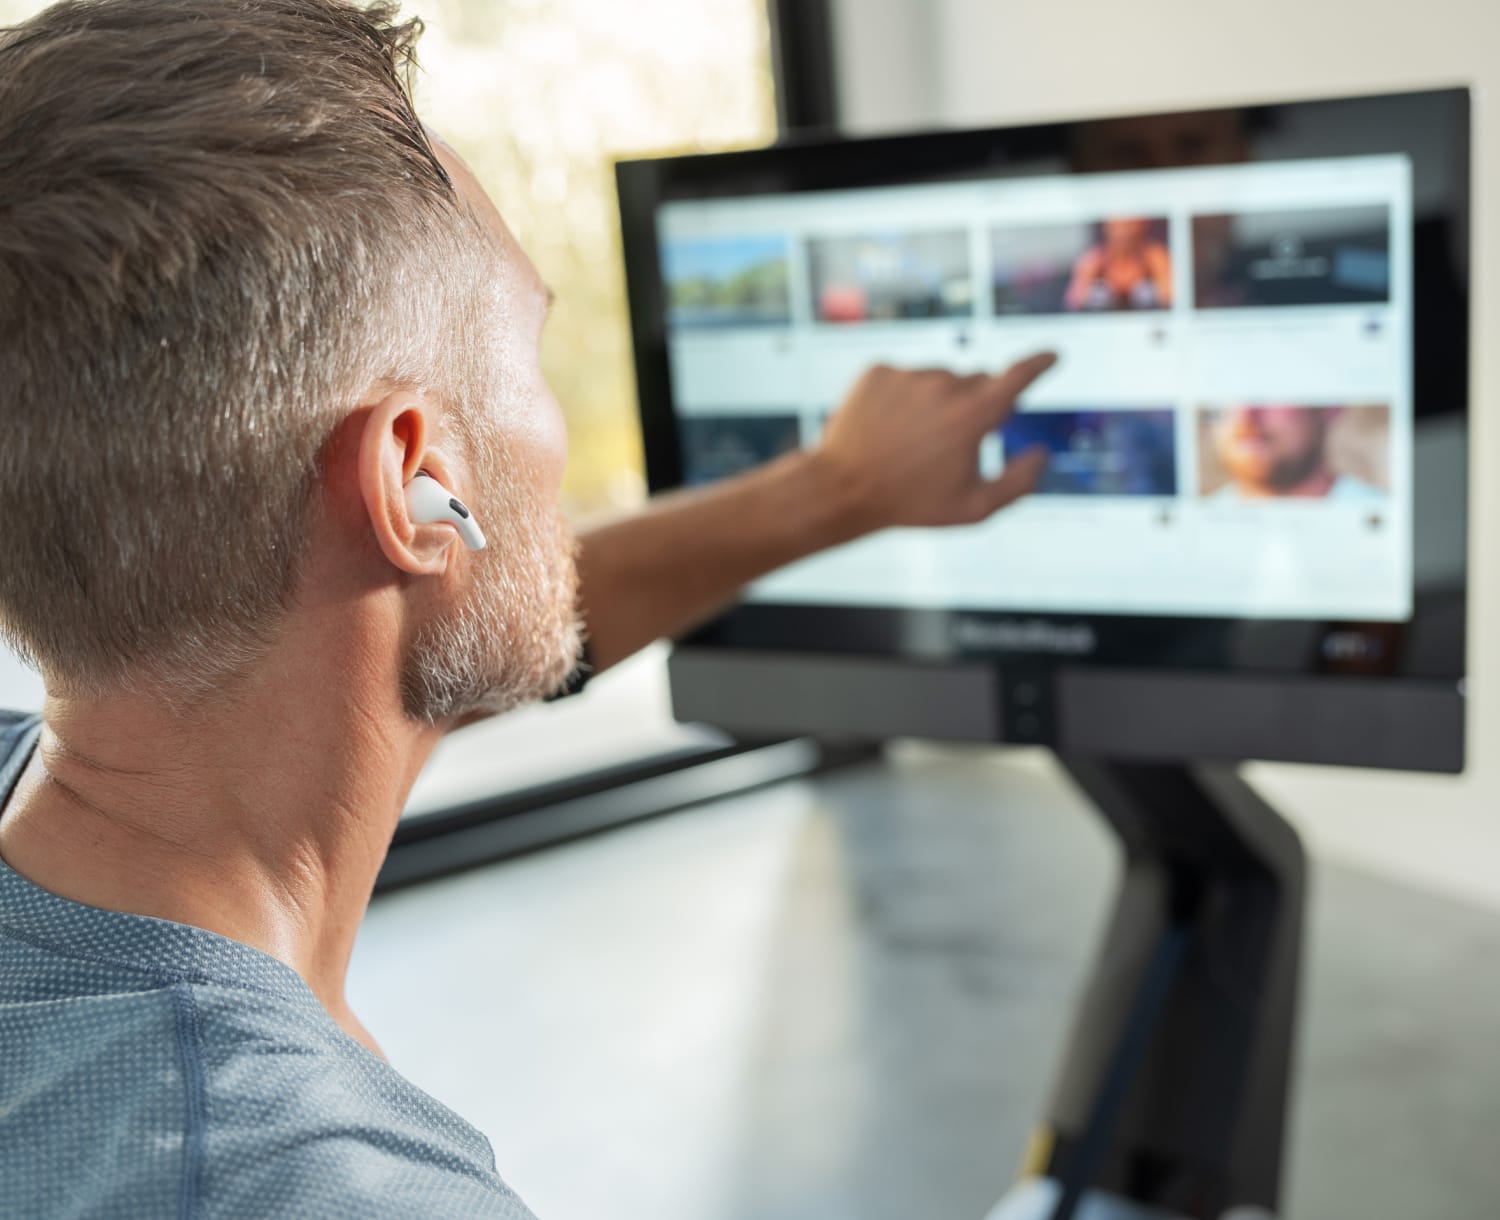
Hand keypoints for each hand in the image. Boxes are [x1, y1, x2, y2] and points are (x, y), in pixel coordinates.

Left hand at [813, 352, 1055, 532]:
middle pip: (977, 383)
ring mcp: (908, 375)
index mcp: (973, 414)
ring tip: (912, 440)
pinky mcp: (878, 371)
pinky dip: (903, 397)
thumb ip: (1019, 483)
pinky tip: (889, 428)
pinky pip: (904, 378)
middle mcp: (943, 384)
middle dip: (976, 405)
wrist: (842, 489)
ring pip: (939, 380)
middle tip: (952, 441)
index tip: (1051, 356)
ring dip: (937, 401)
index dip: (1040, 363)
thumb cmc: (910, 503)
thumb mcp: (973, 508)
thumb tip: (1041, 455)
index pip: (1019, 376)